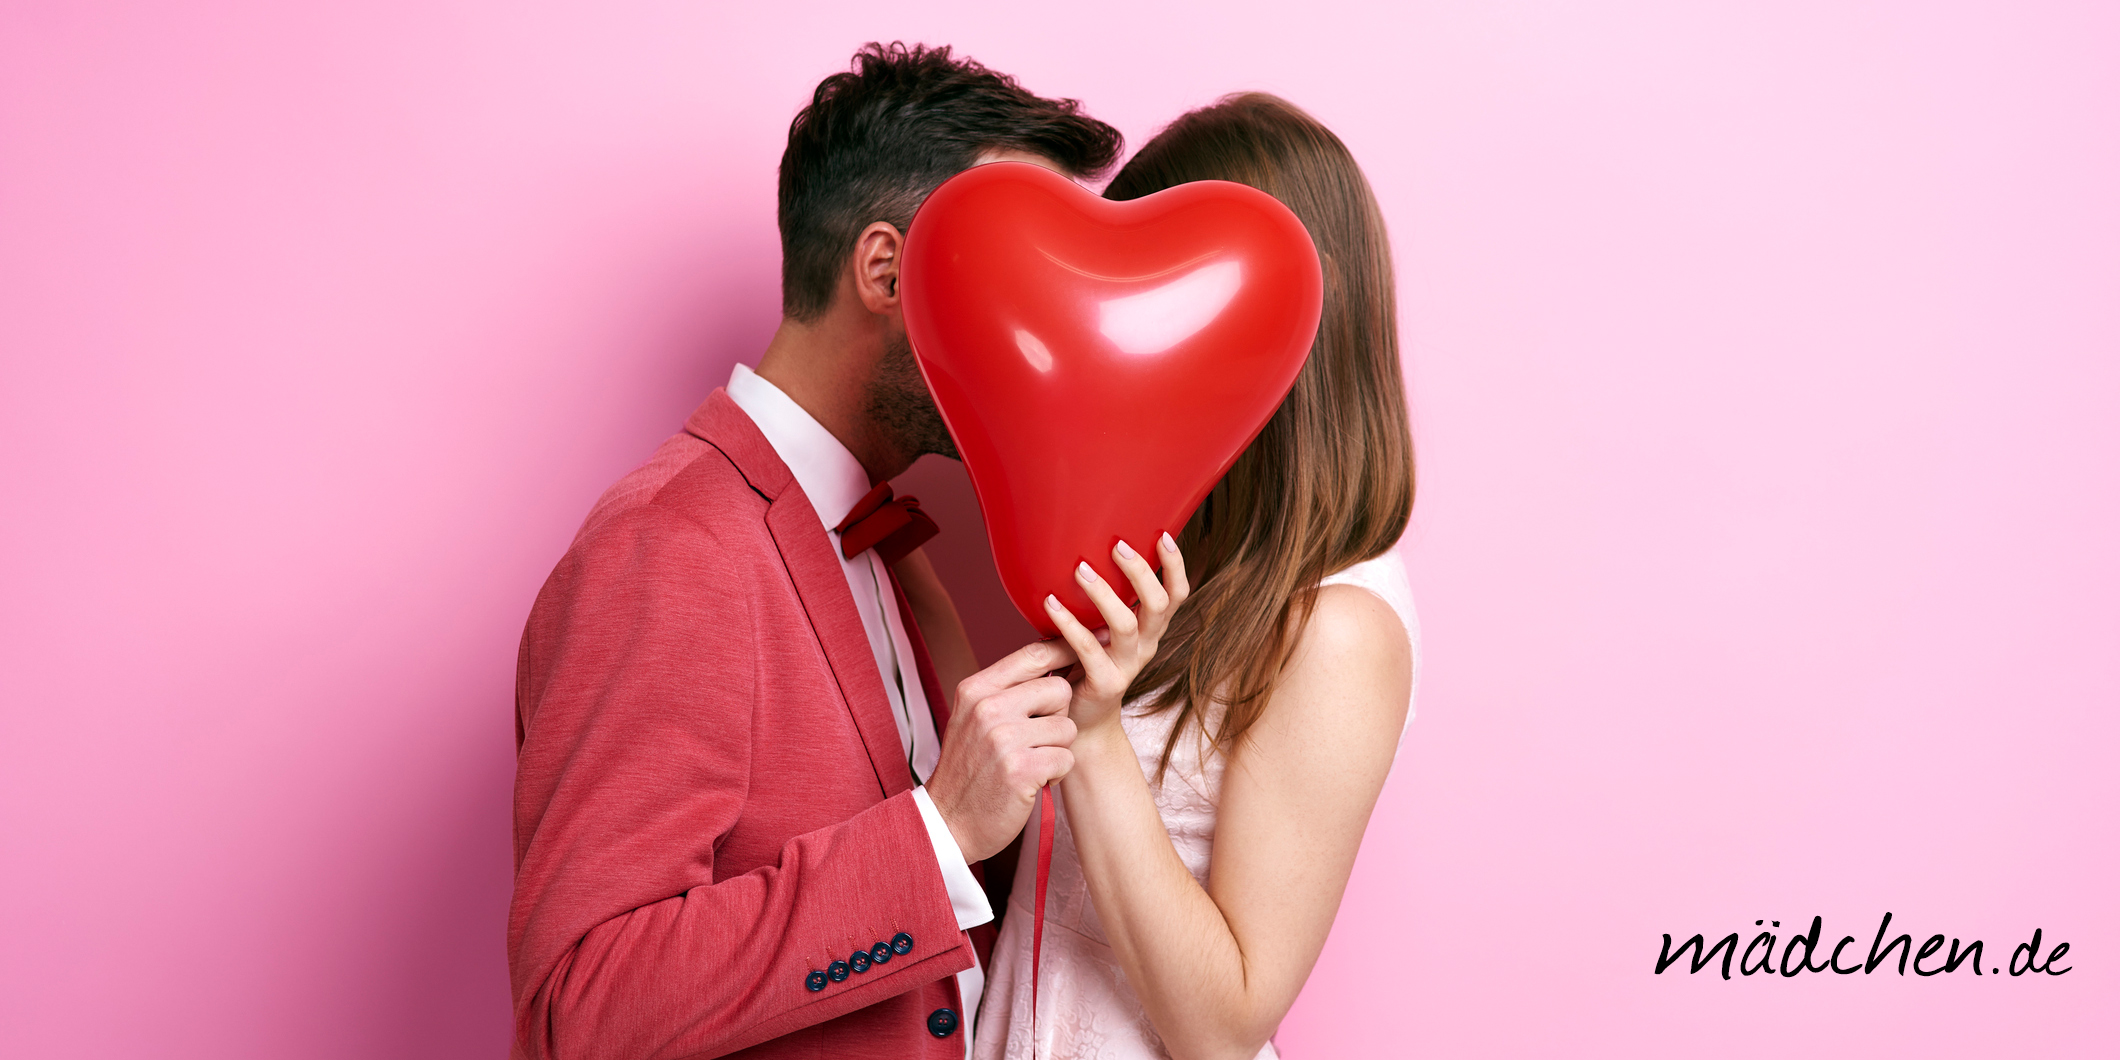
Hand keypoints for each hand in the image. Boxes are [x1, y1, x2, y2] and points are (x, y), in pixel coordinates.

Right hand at [923, 639, 1079, 861]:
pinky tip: (1034, 782)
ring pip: (1067, 728)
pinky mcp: (1020, 770)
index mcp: (976, 690)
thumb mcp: (973, 717)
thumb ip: (1006, 689)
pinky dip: (1056, 774)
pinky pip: (1067, 758)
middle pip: (1059, 689)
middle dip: (1058, 716)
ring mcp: (1003, 739)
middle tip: (1037, 740)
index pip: (1033, 653)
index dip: (1064, 652)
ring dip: (1056, 750)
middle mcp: (988, 708)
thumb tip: (1053, 655)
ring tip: (1030, 764)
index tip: (1079, 655)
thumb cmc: (969, 769)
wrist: (947, 822)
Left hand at [1043, 533, 1190, 734]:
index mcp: (1150, 631)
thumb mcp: (1103, 632)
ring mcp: (1127, 667)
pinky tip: (1050, 603)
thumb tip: (1083, 550)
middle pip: (1158, 605)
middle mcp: (1146, 647)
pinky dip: (1068, 623)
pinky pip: (1088, 648)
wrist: (1082, 722)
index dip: (1175, 566)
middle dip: (1141, 572)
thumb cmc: (1086, 666)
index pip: (1176, 595)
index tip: (1163, 535)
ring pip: (1126, 625)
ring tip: (1081, 569)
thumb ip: (1103, 603)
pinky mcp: (1105, 683)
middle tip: (1118, 545)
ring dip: (1104, 593)